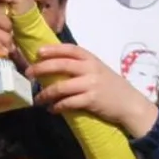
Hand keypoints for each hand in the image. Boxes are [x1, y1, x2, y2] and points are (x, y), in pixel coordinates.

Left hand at [27, 45, 158, 138]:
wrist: (130, 104)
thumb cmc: (111, 87)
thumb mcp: (98, 70)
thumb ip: (81, 66)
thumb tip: (55, 66)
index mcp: (92, 59)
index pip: (70, 50)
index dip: (53, 49)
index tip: (38, 52)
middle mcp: (91, 69)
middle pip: (62, 65)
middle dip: (42, 68)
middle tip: (29, 74)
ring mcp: (91, 84)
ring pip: (61, 86)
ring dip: (46, 93)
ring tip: (38, 99)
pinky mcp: (91, 100)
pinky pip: (69, 102)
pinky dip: (58, 106)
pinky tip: (52, 109)